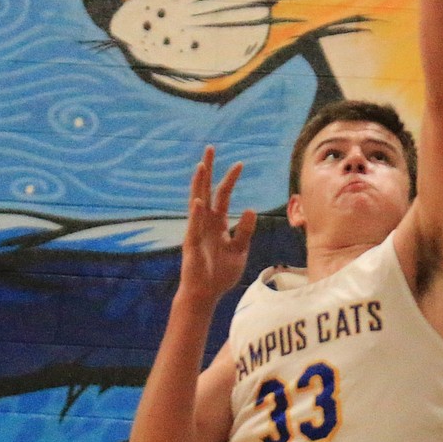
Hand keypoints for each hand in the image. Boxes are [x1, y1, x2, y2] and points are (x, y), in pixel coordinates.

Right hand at [179, 146, 257, 301]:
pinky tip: (198, 201)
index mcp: (217, 223)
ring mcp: (196, 231)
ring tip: (202, 166)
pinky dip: (196, 213)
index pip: (223, 195)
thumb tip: (251, 209)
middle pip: (206, 190)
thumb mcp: (240, 250)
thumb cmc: (221, 274)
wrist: (206, 293)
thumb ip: (245, 231)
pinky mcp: (191, 244)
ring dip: (199, 184)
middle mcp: (205, 222)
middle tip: (210, 148)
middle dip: (209, 170)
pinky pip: (194, 226)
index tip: (240, 163)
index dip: (230, 179)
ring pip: (197, 202)